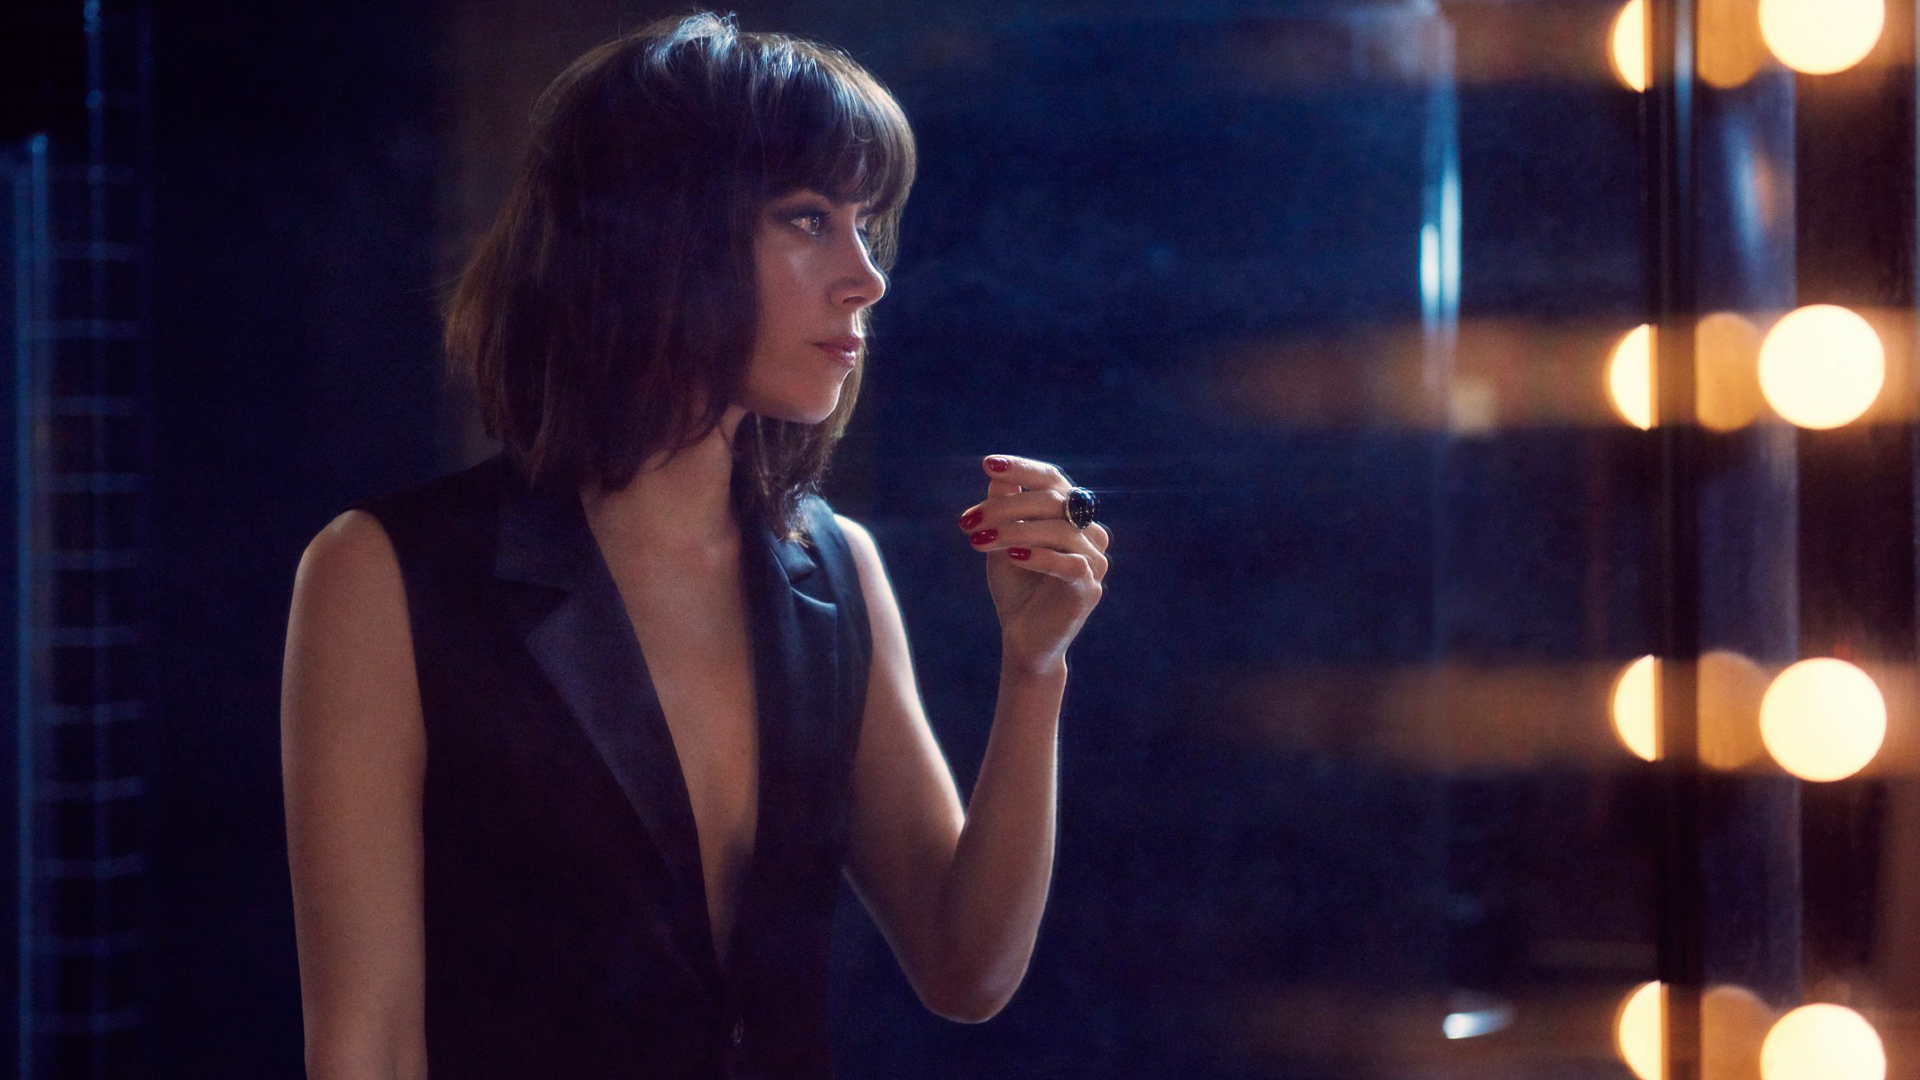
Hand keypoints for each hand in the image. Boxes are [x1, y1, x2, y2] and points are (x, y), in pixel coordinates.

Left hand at [957, 455, 1110, 674]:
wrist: (1023, 638)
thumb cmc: (1016, 586)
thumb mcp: (1002, 541)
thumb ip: (1004, 508)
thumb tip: (998, 476)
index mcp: (1071, 515)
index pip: (1052, 479)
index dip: (1022, 469)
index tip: (988, 464)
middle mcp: (1089, 532)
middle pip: (1053, 501)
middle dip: (1004, 507)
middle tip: (968, 522)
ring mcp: (1095, 560)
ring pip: (1058, 530)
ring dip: (1013, 531)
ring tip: (978, 540)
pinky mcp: (1090, 588)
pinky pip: (1069, 563)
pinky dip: (1039, 556)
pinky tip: (1012, 556)